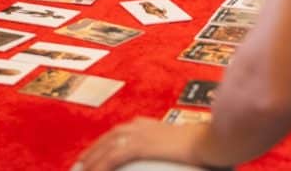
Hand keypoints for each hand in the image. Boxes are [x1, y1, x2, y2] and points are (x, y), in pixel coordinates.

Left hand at [76, 118, 205, 170]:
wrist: (212, 141)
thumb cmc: (204, 146)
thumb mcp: (180, 148)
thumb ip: (167, 152)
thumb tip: (166, 158)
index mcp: (148, 125)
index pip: (118, 133)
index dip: (103, 144)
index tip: (93, 156)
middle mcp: (141, 126)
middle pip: (108, 138)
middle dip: (91, 152)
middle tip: (79, 166)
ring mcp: (141, 135)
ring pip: (107, 147)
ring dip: (91, 160)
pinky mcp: (142, 146)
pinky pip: (113, 158)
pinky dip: (101, 166)